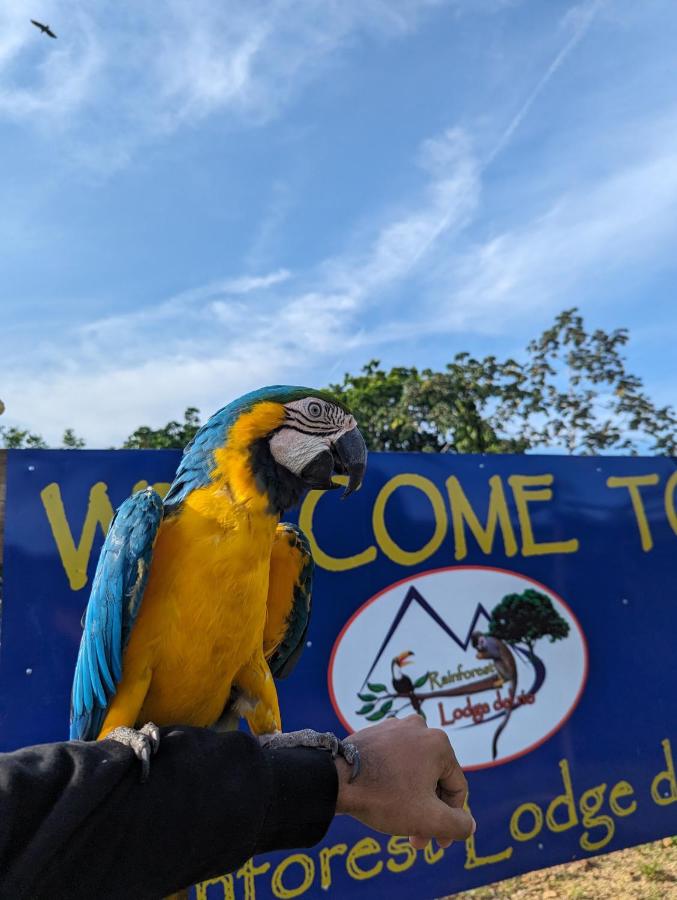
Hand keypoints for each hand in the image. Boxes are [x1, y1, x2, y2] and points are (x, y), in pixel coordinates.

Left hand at [334, 714, 474, 848]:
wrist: (335, 779)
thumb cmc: (384, 797)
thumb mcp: (428, 818)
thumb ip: (458, 824)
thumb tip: (469, 824)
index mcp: (439, 743)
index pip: (456, 788)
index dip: (452, 819)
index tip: (438, 843)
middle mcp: (420, 728)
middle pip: (434, 778)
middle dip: (428, 812)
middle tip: (416, 839)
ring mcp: (395, 727)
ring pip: (414, 770)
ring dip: (412, 798)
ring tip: (399, 821)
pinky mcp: (375, 732)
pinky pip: (395, 761)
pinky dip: (395, 781)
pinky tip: (384, 799)